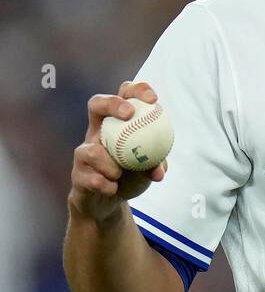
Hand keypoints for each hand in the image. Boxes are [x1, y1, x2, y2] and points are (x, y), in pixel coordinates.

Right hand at [69, 80, 166, 224]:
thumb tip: (159, 169)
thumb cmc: (131, 175)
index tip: (153, 100)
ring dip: (110, 165)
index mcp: (118, 124)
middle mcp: (98, 131)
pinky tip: (112, 188)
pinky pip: (89, 176)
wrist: (109, 200)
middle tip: (129, 114)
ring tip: (119, 174)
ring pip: (91, 150)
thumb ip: (157, 163)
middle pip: (96, 103)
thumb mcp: (150, 167)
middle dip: (112, 104)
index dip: (137, 91)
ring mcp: (85, 150)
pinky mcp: (77, 172)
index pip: (124, 96)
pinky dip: (105, 184)